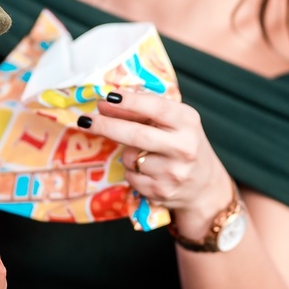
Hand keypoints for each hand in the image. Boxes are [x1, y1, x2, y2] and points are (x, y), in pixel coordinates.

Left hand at [82, 90, 232, 235]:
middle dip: (106, 126)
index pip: (156, 107)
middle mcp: (183, 147)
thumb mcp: (171, 123)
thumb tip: (104, 104)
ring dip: (126, 153)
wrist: (204, 185)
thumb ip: (141, 112)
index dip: (130, 102)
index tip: (107, 96)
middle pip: (136, 135)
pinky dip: (131, 171)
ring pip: (129, 158)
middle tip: (85, 120)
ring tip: (144, 153)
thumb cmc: (181, 144)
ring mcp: (173, 172)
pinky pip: (130, 176)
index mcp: (187, 122)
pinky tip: (147, 171)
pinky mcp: (162, 192)